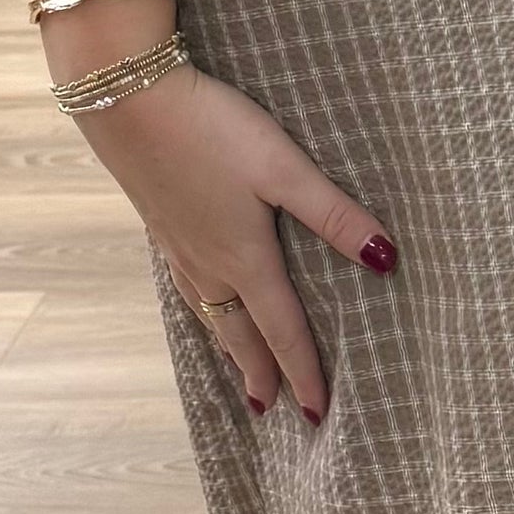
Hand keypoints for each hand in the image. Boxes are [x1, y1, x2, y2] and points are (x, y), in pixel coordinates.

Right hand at [66, 53, 397, 425]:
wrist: (126, 99)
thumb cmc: (212, 130)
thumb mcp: (284, 167)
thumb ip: (333, 213)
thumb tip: (386, 260)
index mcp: (244, 258)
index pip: (283, 330)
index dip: (303, 373)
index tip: (317, 414)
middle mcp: (208, 263)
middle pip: (241, 333)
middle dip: (261, 373)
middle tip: (275, 411)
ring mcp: (178, 246)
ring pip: (210, 314)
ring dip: (230, 347)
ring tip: (240, 371)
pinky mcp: (160, 224)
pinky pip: (188, 288)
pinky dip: (204, 312)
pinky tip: (202, 297)